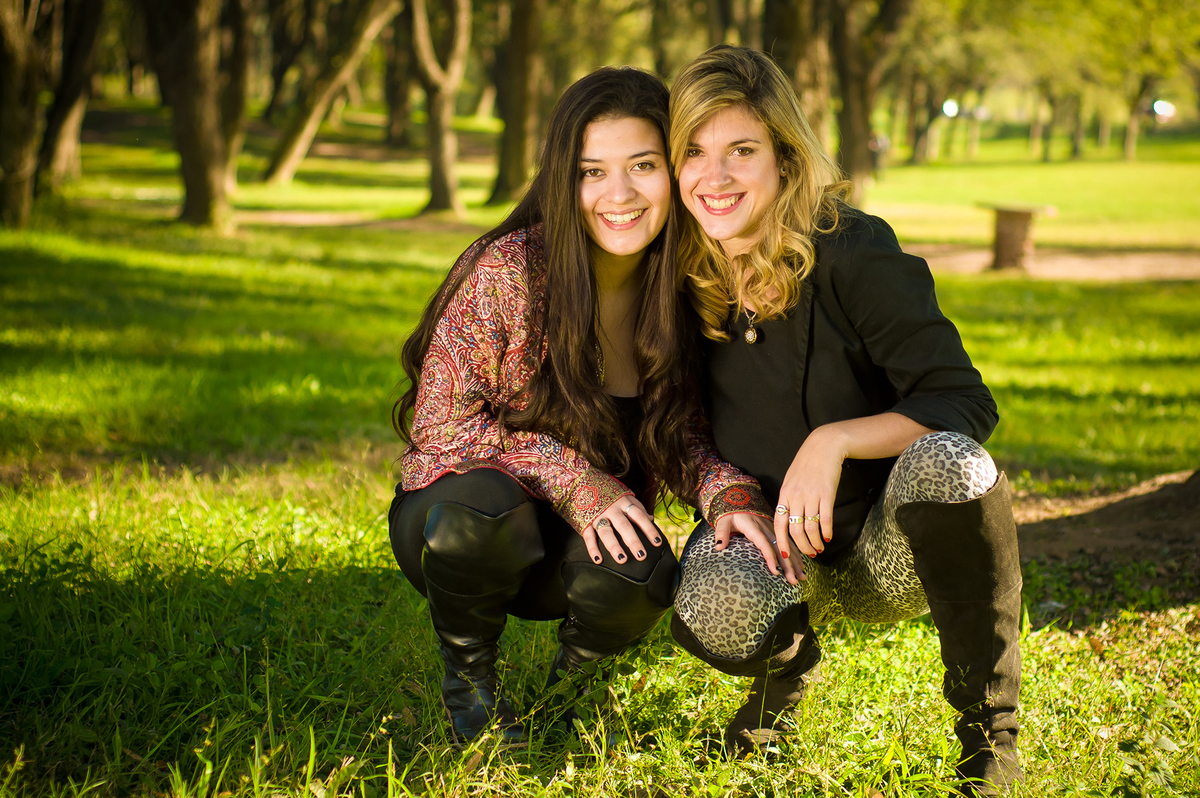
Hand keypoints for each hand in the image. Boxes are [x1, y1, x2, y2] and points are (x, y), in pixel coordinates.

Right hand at [581, 497, 662, 564]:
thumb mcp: (624, 494)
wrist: (580, 480)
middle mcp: (611, 509)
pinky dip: (592, 548)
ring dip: (614, 546)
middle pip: (624, 526)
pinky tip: (598, 560)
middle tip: (641, 555)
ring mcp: (597, 515)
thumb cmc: (607, 490)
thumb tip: (651, 518)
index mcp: (623, 502)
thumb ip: (637, 506)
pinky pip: (588, 536)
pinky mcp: (585, 521)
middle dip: (633, 541)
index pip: (639, 516)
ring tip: (622, 559)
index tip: (658, 543)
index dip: (649, 529)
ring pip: (606, 532)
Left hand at [714, 512, 803, 584]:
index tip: (775, 571)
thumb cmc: (731, 514)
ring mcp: (773, 530)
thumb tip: (718, 546)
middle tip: (793, 580)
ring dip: (795, 562)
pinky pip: (788, 544)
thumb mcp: (723, 521)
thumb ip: (721, 533)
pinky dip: (796, 555)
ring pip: (787, 547)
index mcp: (754, 527)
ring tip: (802, 577)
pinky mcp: (776, 531)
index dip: (770, 557)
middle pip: (779, 548)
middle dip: (788, 565)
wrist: (739, 500)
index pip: (764, 544)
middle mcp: (767, 529)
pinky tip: (802, 566)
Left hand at [774, 424, 845, 558]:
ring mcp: (811, 495)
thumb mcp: (791, 479)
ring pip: (810, 527)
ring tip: (820, 548)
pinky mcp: (827, 493)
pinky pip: (825, 518)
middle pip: (795, 530)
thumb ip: (788, 497)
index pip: (778, 523)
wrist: (824, 446)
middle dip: (802, 547)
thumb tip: (788, 517)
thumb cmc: (807, 463)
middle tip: (810, 554)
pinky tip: (829, 537)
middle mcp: (796, 496)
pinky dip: (827, 531)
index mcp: (785, 494)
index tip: (784, 555)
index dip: (781, 542)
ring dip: (815, 542)